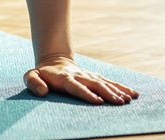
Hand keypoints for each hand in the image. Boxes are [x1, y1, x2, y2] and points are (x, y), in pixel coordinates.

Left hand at [24, 55, 139, 104]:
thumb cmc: (41, 74)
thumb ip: (33, 82)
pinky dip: (122, 87)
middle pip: (95, 84)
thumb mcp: (30, 76)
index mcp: (64, 78)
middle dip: (107, 93)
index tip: (98, 102)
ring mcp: (88, 76)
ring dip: (117, 91)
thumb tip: (42, 92)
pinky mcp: (95, 77)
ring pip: (104, 83)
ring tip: (128, 99)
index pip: (76, 87)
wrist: (53, 61)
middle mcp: (79, 76)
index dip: (86, 94)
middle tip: (119, 102)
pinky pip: (110, 82)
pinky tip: (133, 94)